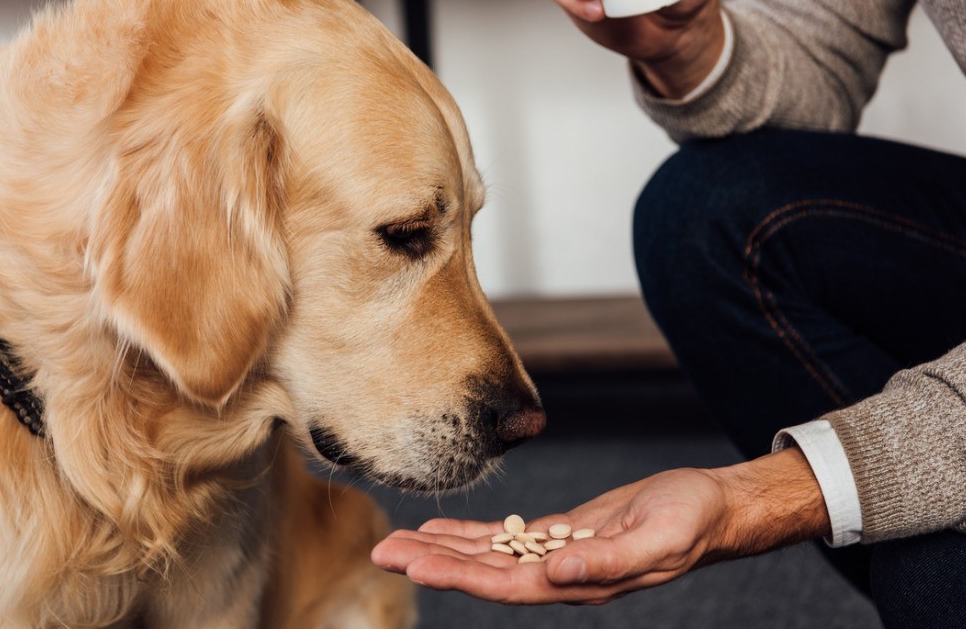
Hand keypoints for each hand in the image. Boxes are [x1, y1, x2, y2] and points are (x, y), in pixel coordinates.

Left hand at [371, 449, 828, 604]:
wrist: (709, 508)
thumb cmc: (690, 522)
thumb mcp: (656, 538)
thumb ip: (609, 562)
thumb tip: (558, 574)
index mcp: (577, 583)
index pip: (501, 584)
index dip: (455, 575)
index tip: (413, 564)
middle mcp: (559, 576)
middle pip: (483, 572)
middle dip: (433, 562)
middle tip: (382, 549)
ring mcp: (559, 557)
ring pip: (489, 556)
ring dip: (444, 549)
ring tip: (400, 540)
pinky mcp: (563, 535)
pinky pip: (508, 538)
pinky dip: (474, 535)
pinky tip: (446, 530)